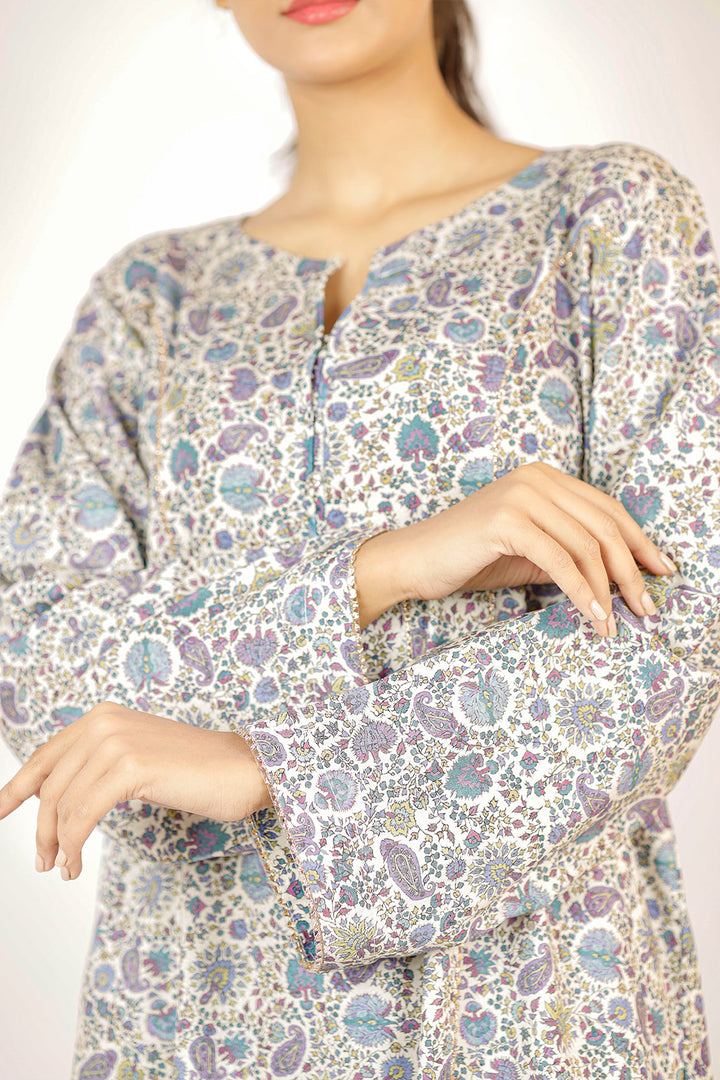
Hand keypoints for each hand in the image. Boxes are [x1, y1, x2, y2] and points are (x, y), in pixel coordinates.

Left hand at [0, 702, 271, 880]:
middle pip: (50, 786)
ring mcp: (117, 741)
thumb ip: (99, 767)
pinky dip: (72, 845)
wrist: (246, 769)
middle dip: (39, 830)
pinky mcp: (131, 766)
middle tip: (43, 863)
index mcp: (103, 717)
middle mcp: (104, 722)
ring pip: (62, 805)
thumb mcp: (138, 761)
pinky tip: (76, 864)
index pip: (45, 756)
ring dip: (57, 845)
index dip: (16, 788)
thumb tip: (57, 801)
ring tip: (64, 868)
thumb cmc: (198, 771)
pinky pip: (82, 815)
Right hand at [356, 462, 674, 635]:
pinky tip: (592, 616)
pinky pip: (560, 561)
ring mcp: (521, 496)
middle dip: (632, 571)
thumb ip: (571, 553)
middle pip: (604, 526)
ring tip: (617, 622)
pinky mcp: (507, 520)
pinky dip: (582, 592)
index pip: (608, 509)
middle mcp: (537, 478)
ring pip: (587, 544)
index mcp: (545, 477)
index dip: (640, 542)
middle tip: (646, 607)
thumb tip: (622, 578)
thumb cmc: (471, 558)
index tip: (661, 572)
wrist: (415, 561)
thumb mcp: (531, 552)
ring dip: (609, 589)